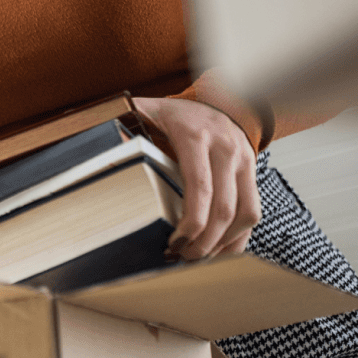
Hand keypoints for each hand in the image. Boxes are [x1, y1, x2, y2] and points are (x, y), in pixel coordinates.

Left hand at [132, 96, 260, 259]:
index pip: (201, 187)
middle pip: (224, 208)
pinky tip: (218, 250)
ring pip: (245, 214)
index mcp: (196, 137)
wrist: (219, 100)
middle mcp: (225, 150)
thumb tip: (103, 141)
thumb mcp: (151, 111)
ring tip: (199, 257)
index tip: (175, 242)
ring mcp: (244, 162)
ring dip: (223, 243)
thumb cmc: (180, 114)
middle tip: (183, 258)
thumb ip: (127, 124)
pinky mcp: (253, 174)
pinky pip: (253, 212)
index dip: (192, 221)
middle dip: (205, 241)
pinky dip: (238, 237)